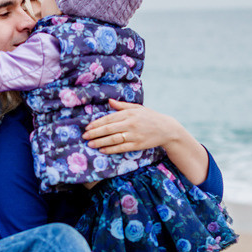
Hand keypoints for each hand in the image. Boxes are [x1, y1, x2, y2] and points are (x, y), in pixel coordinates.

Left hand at [84, 100, 209, 183]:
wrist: (166, 128)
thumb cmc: (150, 117)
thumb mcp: (137, 108)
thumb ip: (122, 106)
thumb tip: (109, 101)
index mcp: (129, 113)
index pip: (109, 118)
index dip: (97, 123)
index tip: (87, 127)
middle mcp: (131, 124)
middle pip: (109, 129)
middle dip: (95, 133)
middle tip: (85, 136)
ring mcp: (134, 135)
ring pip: (113, 139)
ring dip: (100, 142)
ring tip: (90, 144)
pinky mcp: (138, 145)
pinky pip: (121, 148)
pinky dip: (111, 149)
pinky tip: (103, 150)